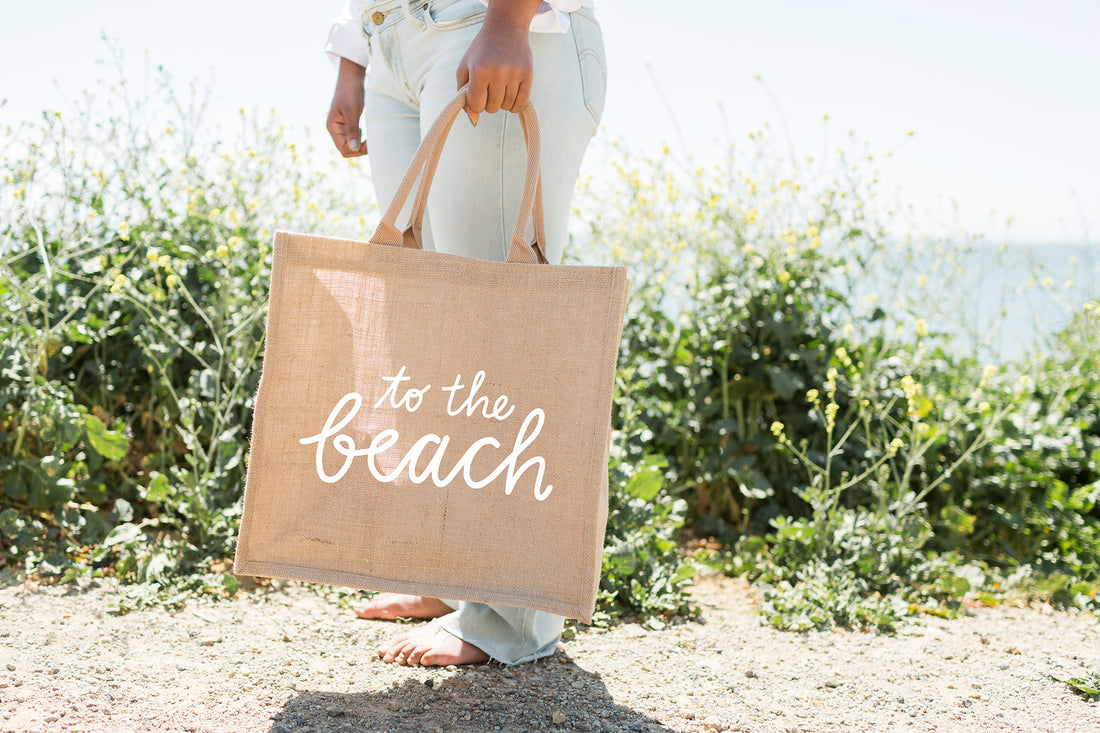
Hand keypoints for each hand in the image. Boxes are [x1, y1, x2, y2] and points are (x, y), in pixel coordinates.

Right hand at [327, 58, 366, 156]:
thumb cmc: (351, 91)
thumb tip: (354, 148)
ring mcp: (341, 127)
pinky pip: (353, 138)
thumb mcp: (353, 111)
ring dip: (360, 146)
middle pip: (346, 150)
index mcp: (332, 127)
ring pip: (350, 145)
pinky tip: (366, 134)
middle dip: (358, 150)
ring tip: (370, 138)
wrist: (352, 77)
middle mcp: (335, 129)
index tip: (369, 142)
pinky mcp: (347, 124)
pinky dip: (361, 139)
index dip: (356, 150)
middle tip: (371, 142)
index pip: (343, 149)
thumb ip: (352, 130)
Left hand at [456, 1, 540, 125]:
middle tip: (490, 88)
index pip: (476, 105)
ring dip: (502, 102)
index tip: (477, 94)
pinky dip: (515, 104)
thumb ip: (463, 96)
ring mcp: (515, 73)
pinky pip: (522, 103)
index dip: (475, 103)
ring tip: (500, 87)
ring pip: (507, 107)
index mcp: (479, 71)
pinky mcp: (528, 74)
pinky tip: (511, 94)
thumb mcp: (465, 68)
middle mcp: (497, 72)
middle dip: (489, 102)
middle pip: (492, 108)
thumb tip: (474, 120)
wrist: (505, 28)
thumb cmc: (481, 51)